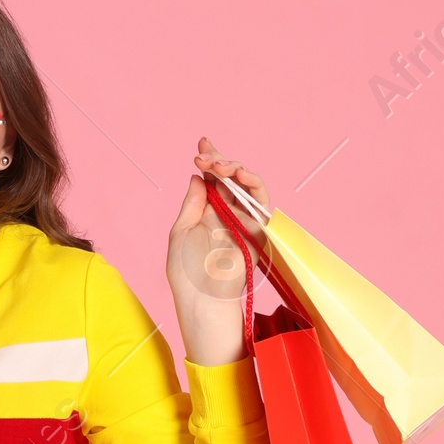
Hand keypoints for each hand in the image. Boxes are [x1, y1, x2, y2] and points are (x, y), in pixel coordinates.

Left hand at [166, 138, 271, 366]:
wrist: (204, 300)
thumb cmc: (187, 274)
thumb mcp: (181, 231)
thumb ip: (193, 203)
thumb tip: (199, 177)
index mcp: (207, 215)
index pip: (212, 182)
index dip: (210, 160)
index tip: (202, 144)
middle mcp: (227, 216)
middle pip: (231, 179)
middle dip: (220, 160)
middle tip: (205, 154)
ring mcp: (244, 222)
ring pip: (247, 186)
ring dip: (235, 168)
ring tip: (221, 165)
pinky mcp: (258, 231)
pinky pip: (262, 201)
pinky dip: (253, 183)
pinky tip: (238, 174)